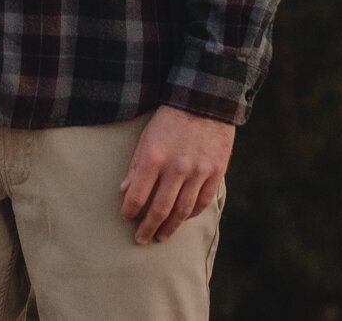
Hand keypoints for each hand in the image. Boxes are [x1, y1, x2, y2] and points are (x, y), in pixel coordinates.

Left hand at [119, 106, 234, 244]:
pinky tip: (182, 219)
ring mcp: (199, 172)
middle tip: (141, 239)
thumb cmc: (170, 119)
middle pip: (160, 209)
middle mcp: (176, 168)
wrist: (205, 101)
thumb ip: (136, 165)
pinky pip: (202, 202)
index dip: (130, 211)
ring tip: (161, 236)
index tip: (126, 218)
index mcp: (154, 157)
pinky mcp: (216, 172)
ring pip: (182, 211)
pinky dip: (190, 214)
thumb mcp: (146, 136)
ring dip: (170, 227)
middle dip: (148, 228)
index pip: (137, 195)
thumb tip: (125, 191)